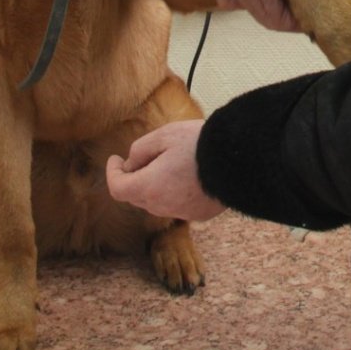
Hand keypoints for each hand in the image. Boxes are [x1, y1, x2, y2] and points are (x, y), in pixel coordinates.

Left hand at [105, 120, 225, 221]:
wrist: (238, 159)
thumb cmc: (199, 144)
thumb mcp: (163, 135)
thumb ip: (140, 150)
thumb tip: (132, 163)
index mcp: (149, 187)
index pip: (117, 189)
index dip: (112, 173)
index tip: (116, 159)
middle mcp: (162, 206)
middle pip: (137, 195)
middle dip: (135, 176)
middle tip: (146, 156)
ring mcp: (182, 213)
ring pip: (158, 201)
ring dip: (156, 184)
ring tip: (172, 161)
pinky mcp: (200, 214)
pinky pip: (179, 203)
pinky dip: (176, 191)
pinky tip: (190, 173)